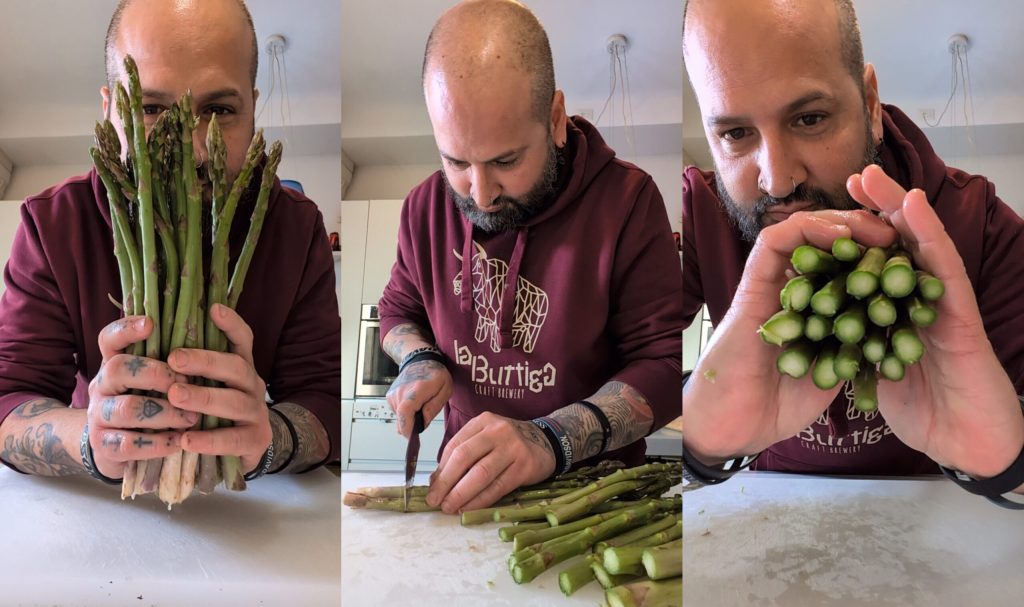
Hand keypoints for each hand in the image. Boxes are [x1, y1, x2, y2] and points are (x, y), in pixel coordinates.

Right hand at [86, 316, 195, 478]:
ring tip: (191, 418)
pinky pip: (129, 444)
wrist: (117, 448)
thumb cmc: (148, 404)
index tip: (150, 324)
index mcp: (113, 364)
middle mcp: (101, 386)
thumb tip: (207, 329)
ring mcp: (99, 416)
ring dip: (165, 413)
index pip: (109, 339)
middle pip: (117, 369)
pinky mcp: (104, 446)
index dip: (125, 329)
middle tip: (186, 382)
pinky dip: (159, 443)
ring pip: (127, 409)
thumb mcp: (153, 380)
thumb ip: (170, 361)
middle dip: (156, 374)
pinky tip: (179, 441)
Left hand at [168, 304, 271, 473]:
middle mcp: (252, 384)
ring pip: (235, 402)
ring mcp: (256, 412)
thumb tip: (151, 332)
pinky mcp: (256, 440)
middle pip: (237, 367)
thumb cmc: (213, 410)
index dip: (231, 324)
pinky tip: (186, 440)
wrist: (245, 446)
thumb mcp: (207, 384)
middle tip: (174, 359)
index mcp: (240, 366)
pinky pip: (234, 440)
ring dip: (204, 397)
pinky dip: (210, 440)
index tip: (214, 309)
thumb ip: (189, 365)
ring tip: (175, 396)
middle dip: (206, 361)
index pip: (242, 339)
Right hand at [386, 359, 452, 437]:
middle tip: (425, 415)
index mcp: (417, 390)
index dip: (407, 428)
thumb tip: (422, 423)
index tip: (413, 437)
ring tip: (421, 404)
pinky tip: (414, 402)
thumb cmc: (435, 375)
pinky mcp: (389, 397)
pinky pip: (398, 412)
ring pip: (400, 418)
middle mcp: (401, 392)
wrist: (419, 360)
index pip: (405, 411)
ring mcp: (393, 395)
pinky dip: (406, 412)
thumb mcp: (445, 390)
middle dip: (413, 425)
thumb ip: (434, 407)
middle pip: (402, 420)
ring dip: (411, 417)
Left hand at [426, 412, 554, 512]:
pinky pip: (498, 487)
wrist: (546, 442)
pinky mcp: (525, 466)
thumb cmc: (508, 444)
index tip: (432, 488)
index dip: (441, 469)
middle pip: (464, 457)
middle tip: (435, 501)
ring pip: (481, 474)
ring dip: (461, 494)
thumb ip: (463, 455)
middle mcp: (497, 431)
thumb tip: (436, 481)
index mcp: (483, 421)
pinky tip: (469, 508)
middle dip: (446, 482)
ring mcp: (513, 447)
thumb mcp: (486, 440)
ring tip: (449, 507)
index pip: (455, 446)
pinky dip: (481, 500)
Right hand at [684, 208, 897, 460]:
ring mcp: (768, 286)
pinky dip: (808, 230)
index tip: (908, 260)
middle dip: (864, 231)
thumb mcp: (832, 371)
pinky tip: (841, 237)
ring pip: (802, 232)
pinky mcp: (751, 286)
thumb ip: (852, 343)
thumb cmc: (777, 408)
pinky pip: (775, 242)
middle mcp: (789, 291)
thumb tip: (886, 327)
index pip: (842, 265)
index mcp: (810, 310)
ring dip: (840, 222)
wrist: (733, 427)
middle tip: (897, 235)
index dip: (874, 255)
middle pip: (825, 243)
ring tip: (876, 230)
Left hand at [846, 165, 1022, 477]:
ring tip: (874, 176)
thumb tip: (820, 332)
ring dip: (897, 207)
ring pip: (917, 245)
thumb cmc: (925, 409)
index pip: (873, 266)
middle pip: (895, 246)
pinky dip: (925, 234)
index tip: (827, 212)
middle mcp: (920, 300)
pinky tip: (911, 206)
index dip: (853, 238)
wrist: (964, 443)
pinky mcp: (960, 313)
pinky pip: (940, 266)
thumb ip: (853, 343)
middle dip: (875, 210)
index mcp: (897, 310)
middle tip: (854, 175)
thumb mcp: (873, 369)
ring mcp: (942, 302)